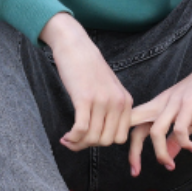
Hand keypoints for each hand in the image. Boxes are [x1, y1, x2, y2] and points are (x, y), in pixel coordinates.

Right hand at [41, 12, 133, 151]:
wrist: (75, 45)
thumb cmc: (88, 67)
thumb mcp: (109, 88)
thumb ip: (112, 108)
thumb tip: (103, 135)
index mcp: (126, 101)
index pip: (120, 137)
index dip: (103, 143)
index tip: (88, 139)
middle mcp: (117, 102)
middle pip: (107, 141)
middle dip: (89, 145)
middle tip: (75, 140)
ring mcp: (102, 100)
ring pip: (93, 138)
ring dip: (78, 144)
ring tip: (67, 140)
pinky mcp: (84, 98)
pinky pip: (81, 129)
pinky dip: (72, 138)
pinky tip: (65, 136)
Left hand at [127, 51, 191, 176]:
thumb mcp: (188, 118)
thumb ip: (175, 137)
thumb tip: (168, 156)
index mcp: (158, 107)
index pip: (133, 125)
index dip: (130, 148)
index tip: (134, 169)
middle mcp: (161, 104)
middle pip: (135, 125)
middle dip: (132, 151)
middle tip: (135, 171)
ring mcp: (174, 103)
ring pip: (156, 130)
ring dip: (160, 152)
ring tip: (169, 164)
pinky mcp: (190, 102)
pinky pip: (180, 126)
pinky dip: (183, 142)